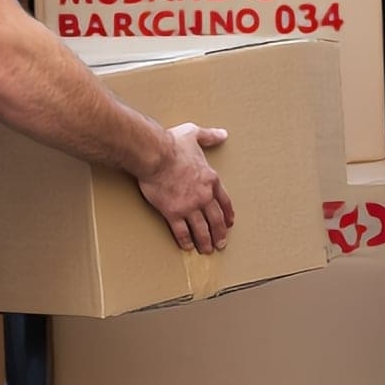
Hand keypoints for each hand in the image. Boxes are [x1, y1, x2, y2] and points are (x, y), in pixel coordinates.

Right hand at [137, 123, 234, 254]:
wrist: (155, 155)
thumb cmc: (172, 143)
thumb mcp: (194, 134)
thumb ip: (209, 136)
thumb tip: (222, 134)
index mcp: (210, 179)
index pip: (224, 201)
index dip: (227, 214)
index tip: (229, 223)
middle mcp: (203, 195)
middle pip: (216, 219)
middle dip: (220, 233)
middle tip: (221, 244)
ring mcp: (189, 206)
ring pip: (201, 229)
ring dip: (205, 241)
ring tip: (206, 250)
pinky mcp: (173, 213)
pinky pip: (181, 231)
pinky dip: (185, 241)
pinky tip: (187, 247)